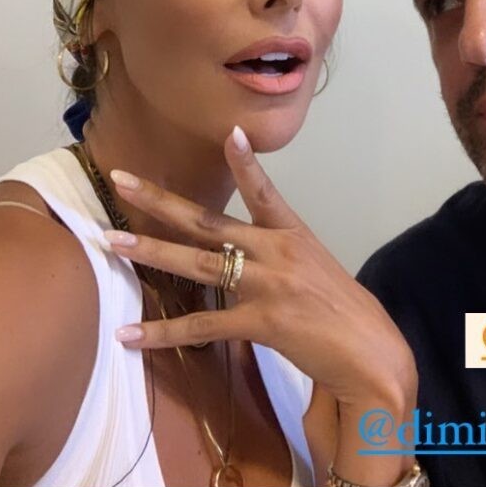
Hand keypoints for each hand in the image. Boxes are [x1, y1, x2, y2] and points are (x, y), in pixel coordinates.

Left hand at [104, 126, 416, 413]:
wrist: (371, 353)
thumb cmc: (341, 313)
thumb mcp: (314, 269)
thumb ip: (277, 257)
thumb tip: (244, 255)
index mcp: (292, 234)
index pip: (264, 191)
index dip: (246, 162)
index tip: (229, 133)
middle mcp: (277, 252)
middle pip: (208, 221)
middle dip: (161, 200)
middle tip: (121, 180)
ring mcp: (268, 285)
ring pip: (198, 263)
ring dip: (152, 251)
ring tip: (114, 242)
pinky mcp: (261, 322)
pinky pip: (201, 326)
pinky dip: (162, 332)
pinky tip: (129, 334)